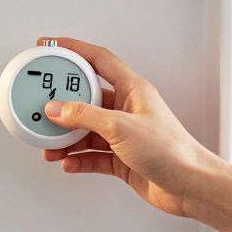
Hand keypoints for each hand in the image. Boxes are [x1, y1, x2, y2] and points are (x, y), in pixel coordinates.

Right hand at [39, 36, 219, 218]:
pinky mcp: (122, 157)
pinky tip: (68, 162)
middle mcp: (127, 108)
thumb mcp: (120, 126)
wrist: (189, 185)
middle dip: (61, 105)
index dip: (73, 49)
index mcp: (132, 89)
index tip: (50, 46)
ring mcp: (124, 134)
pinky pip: (92, 154)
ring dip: (66, 138)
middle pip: (86, 98)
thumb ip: (84, 116)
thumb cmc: (171, 150)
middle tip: (41, 107)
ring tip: (50, 145)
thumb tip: (57, 108)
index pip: (98, 59)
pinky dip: (78, 158)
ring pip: (86, 130)